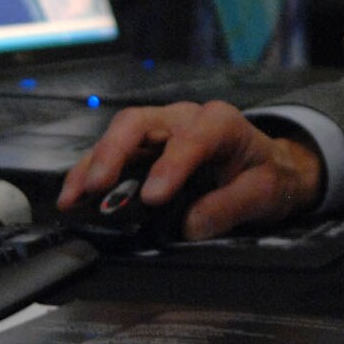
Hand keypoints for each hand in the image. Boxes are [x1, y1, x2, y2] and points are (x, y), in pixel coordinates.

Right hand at [56, 101, 324, 240]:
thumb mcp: (265, 192)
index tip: (153, 197)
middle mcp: (183, 118)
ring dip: (92, 165)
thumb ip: (231, 207)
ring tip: (73, 197)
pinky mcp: (144, 148)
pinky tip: (74, 196)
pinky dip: (89, 173)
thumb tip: (190, 225)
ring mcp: (160, 130)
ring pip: (117, 136)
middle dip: (114, 153)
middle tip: (97, 187)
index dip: (170, 165)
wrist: (270, 168)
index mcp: (220, 122)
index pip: (191, 138)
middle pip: (139, 122)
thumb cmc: (267, 174)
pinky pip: (112, 153)